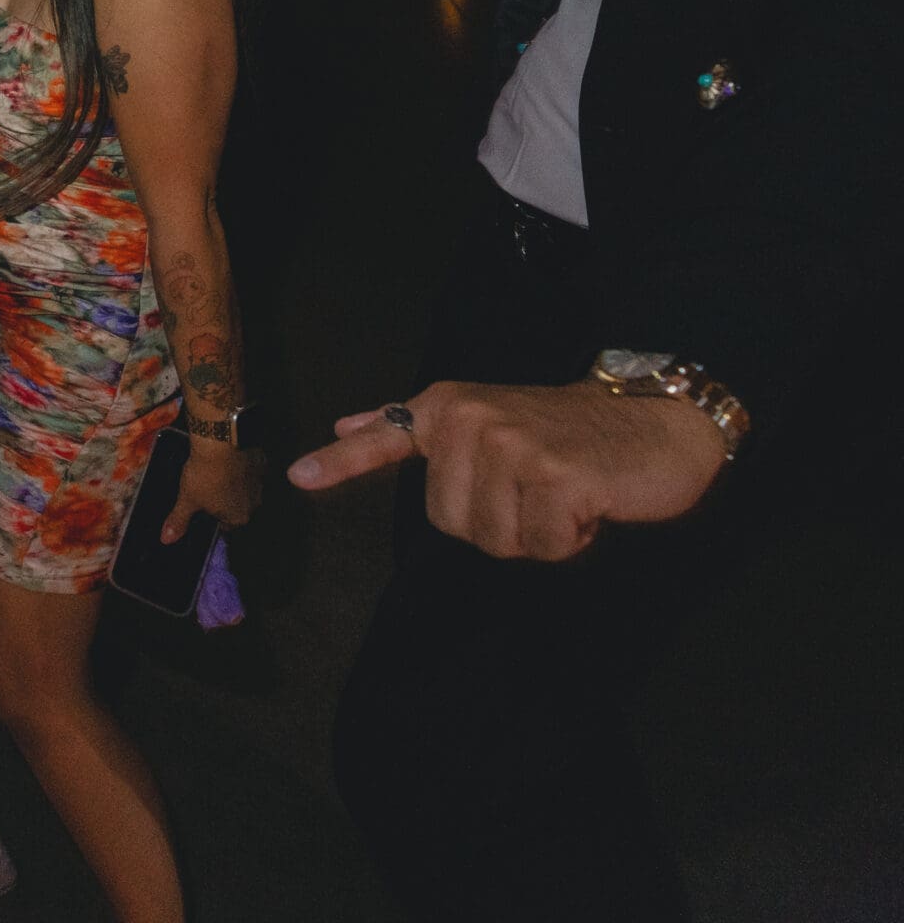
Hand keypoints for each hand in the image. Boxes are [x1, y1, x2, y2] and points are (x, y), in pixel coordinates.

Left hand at [166, 436, 263, 542]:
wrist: (221, 443)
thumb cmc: (205, 475)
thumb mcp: (187, 499)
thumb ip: (179, 520)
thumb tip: (167, 539)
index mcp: (238, 517)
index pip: (226, 526)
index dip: (213, 518)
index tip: (203, 508)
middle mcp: (254, 504)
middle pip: (237, 508)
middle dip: (224, 501)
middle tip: (208, 489)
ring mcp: (260, 483)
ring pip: (245, 489)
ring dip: (234, 484)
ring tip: (217, 472)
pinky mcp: (261, 464)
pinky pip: (251, 470)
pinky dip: (241, 467)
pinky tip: (229, 460)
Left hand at [287, 378, 729, 561]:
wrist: (654, 419)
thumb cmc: (567, 432)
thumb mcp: (486, 419)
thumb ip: (415, 428)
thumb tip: (349, 424)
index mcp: (448, 409)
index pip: (386, 438)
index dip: (341, 462)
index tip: (299, 476)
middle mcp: (470, 422)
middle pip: (450, 523)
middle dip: (498, 524)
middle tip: (537, 488)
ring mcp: (510, 447)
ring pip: (495, 540)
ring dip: (537, 534)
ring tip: (563, 493)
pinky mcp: (554, 476)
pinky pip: (542, 546)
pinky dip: (570, 540)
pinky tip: (588, 504)